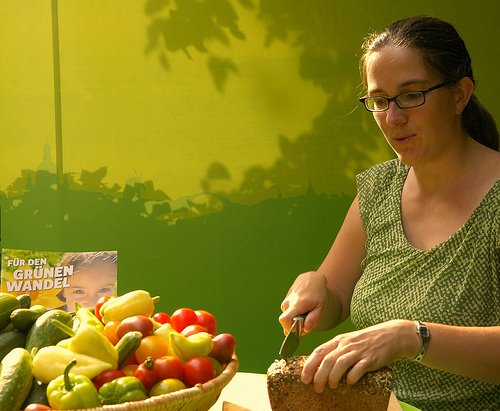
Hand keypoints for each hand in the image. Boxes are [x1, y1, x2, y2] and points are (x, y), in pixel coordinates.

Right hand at [279, 271, 328, 333]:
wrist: (312, 279)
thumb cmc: (318, 293)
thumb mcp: (321, 307)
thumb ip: (313, 319)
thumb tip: (305, 329)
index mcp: (297, 304)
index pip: (284, 320)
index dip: (288, 328)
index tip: (298, 329)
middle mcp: (288, 302)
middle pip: (286, 321)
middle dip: (295, 325)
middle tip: (307, 319)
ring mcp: (286, 300)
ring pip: (288, 316)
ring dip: (296, 318)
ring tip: (306, 311)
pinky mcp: (286, 299)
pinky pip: (288, 311)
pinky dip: (295, 313)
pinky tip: (302, 307)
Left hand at [301, 320, 417, 391]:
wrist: (390, 335)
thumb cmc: (366, 341)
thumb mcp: (348, 341)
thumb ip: (335, 351)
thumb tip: (319, 367)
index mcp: (338, 340)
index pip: (319, 351)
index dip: (309, 365)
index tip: (304, 378)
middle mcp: (346, 345)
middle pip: (327, 360)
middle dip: (319, 375)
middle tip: (316, 388)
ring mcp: (358, 351)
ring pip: (340, 363)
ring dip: (333, 377)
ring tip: (331, 387)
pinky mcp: (370, 358)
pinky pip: (358, 368)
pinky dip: (352, 377)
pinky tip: (350, 382)